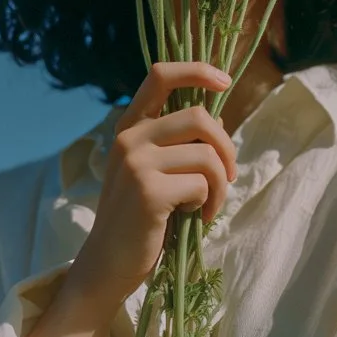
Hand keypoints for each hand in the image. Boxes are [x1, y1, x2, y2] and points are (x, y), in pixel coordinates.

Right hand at [77, 61, 237, 302]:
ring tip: (209, 207)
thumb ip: (181, 144)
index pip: (160, 75)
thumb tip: (220, 120)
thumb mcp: (156, 172)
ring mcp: (136, 163)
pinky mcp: (148, 191)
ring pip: (207, 155)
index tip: (225, 81)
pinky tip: (195, 218)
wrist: (108, 265)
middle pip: (199, 116)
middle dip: (226, 147)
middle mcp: (129, 138)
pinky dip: (209, 203)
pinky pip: (201, 184)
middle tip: (228, 176)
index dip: (197, 70)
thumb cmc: (139, 218)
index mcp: (130, 127)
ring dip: (220, 185)